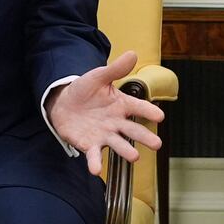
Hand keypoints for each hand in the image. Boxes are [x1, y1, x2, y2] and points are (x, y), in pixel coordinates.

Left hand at [47, 50, 165, 175]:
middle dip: (145, 137)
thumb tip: (132, 53)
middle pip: (133, 130)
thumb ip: (115, 69)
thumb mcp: (98, 77)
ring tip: (134, 157)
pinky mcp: (90, 145)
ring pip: (118, 144)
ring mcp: (104, 135)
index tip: (160, 116)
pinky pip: (94, 155)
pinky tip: (96, 169)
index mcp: (121, 105)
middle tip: (157, 144)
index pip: (138, 107)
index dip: (149, 111)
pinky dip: (95, 162)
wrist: (64, 104)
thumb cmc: (85, 90)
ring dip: (125, 150)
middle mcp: (116, 122)